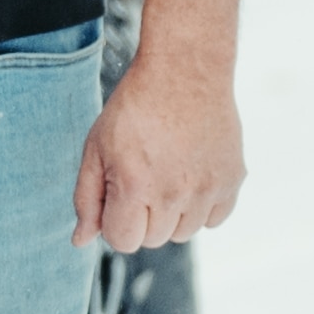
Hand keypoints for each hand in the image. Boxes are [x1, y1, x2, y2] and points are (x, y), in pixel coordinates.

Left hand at [74, 50, 245, 250]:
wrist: (184, 72)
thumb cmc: (134, 109)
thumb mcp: (96, 148)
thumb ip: (87, 199)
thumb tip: (81, 241)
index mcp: (134, 187)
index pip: (123, 241)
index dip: (115, 221)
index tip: (119, 193)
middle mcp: (174, 194)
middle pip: (153, 240)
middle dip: (142, 216)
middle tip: (144, 176)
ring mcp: (207, 189)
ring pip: (185, 233)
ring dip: (173, 214)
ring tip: (168, 173)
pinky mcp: (232, 180)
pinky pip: (215, 219)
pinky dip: (202, 206)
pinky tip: (191, 174)